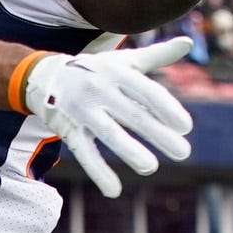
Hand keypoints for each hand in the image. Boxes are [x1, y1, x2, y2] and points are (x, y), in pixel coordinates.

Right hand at [21, 37, 195, 196]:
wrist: (44, 75)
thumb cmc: (96, 69)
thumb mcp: (123, 60)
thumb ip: (157, 55)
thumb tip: (188, 42)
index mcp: (117, 72)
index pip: (146, 91)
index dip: (166, 108)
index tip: (186, 127)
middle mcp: (100, 89)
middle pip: (132, 114)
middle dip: (158, 133)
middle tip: (184, 153)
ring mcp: (83, 110)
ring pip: (108, 132)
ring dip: (128, 150)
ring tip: (150, 167)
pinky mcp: (70, 130)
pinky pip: (85, 152)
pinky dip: (98, 171)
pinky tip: (114, 190)